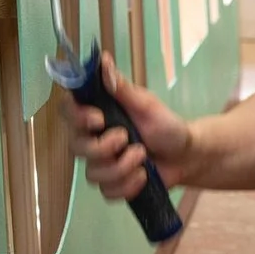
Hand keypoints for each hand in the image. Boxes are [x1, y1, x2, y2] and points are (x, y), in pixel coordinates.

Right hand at [67, 49, 194, 198]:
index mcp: (96, 114)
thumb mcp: (147, 104)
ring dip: (121, 168)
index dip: (76, 117)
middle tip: (128, 139)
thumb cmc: (167, 126)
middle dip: (103, 147)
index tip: (99, 119)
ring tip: (143, 158)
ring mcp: (102, 164)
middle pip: (75, 147)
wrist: (187, 155)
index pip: (66, 112)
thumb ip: (123, 88)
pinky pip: (108, 192)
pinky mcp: (114, 184)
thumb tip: (104, 61)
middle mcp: (93, 138)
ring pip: (92, 174)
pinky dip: (127, 186)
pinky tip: (143, 176)